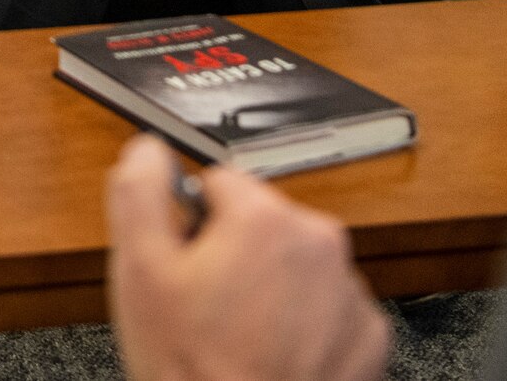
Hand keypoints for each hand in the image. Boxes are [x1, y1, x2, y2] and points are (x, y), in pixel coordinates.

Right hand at [106, 134, 390, 380]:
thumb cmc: (192, 366)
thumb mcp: (138, 270)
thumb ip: (140, 189)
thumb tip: (150, 148)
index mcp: (266, 218)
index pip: (220, 182)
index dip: (194, 222)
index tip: (185, 264)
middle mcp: (320, 245)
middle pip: (263, 222)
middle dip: (235, 253)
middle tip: (207, 306)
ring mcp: (350, 294)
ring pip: (296, 266)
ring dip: (271, 289)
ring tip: (239, 337)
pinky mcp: (368, 338)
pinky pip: (327, 309)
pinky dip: (304, 325)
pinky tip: (273, 354)